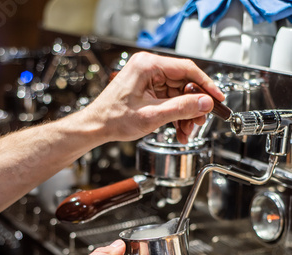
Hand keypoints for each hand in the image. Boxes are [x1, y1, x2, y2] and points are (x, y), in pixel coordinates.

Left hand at [86, 51, 224, 143]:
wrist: (96, 127)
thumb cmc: (114, 119)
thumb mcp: (152, 115)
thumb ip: (181, 108)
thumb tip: (204, 103)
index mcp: (148, 66)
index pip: (186, 70)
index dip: (205, 85)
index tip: (217, 98)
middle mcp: (148, 68)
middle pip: (183, 83)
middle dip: (193, 105)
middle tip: (200, 121)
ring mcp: (148, 79)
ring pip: (178, 94)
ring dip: (185, 113)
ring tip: (187, 131)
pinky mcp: (147, 90)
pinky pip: (169, 100)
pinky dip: (176, 114)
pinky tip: (179, 128)